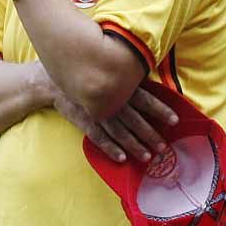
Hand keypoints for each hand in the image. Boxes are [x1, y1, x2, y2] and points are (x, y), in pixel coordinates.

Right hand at [54, 80, 179, 162]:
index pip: (145, 99)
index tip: (175, 121)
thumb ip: (125, 76)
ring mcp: (96, 111)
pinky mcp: (84, 120)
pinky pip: (98, 136)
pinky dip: (110, 147)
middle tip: (163, 147)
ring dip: (133, 144)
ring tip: (147, 156)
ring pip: (118, 131)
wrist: (50, 79)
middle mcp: (110, 99)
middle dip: (150, 134)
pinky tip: (121, 157)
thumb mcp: (106, 68)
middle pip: (134, 119)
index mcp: (118, 85)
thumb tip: (150, 80)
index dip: (160, 110)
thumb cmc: (84, 72)